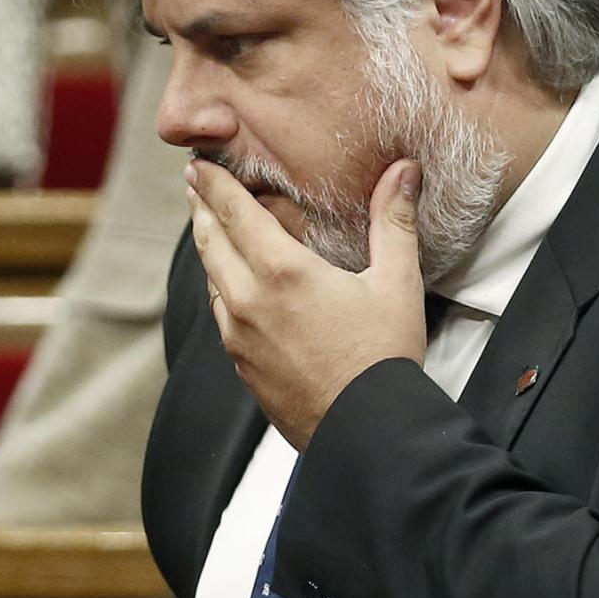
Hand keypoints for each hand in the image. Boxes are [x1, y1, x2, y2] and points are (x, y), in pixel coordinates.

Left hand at [186, 157, 427, 449]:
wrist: (365, 433)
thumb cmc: (383, 359)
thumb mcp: (396, 283)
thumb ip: (394, 221)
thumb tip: (404, 170)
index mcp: (282, 272)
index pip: (233, 212)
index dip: (212, 184)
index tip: (196, 164)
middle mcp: (248, 301)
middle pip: (210, 241)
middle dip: (201, 208)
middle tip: (194, 185)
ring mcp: (238, 336)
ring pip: (211, 278)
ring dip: (208, 247)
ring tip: (210, 227)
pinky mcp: (240, 364)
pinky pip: (221, 314)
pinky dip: (221, 286)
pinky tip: (231, 284)